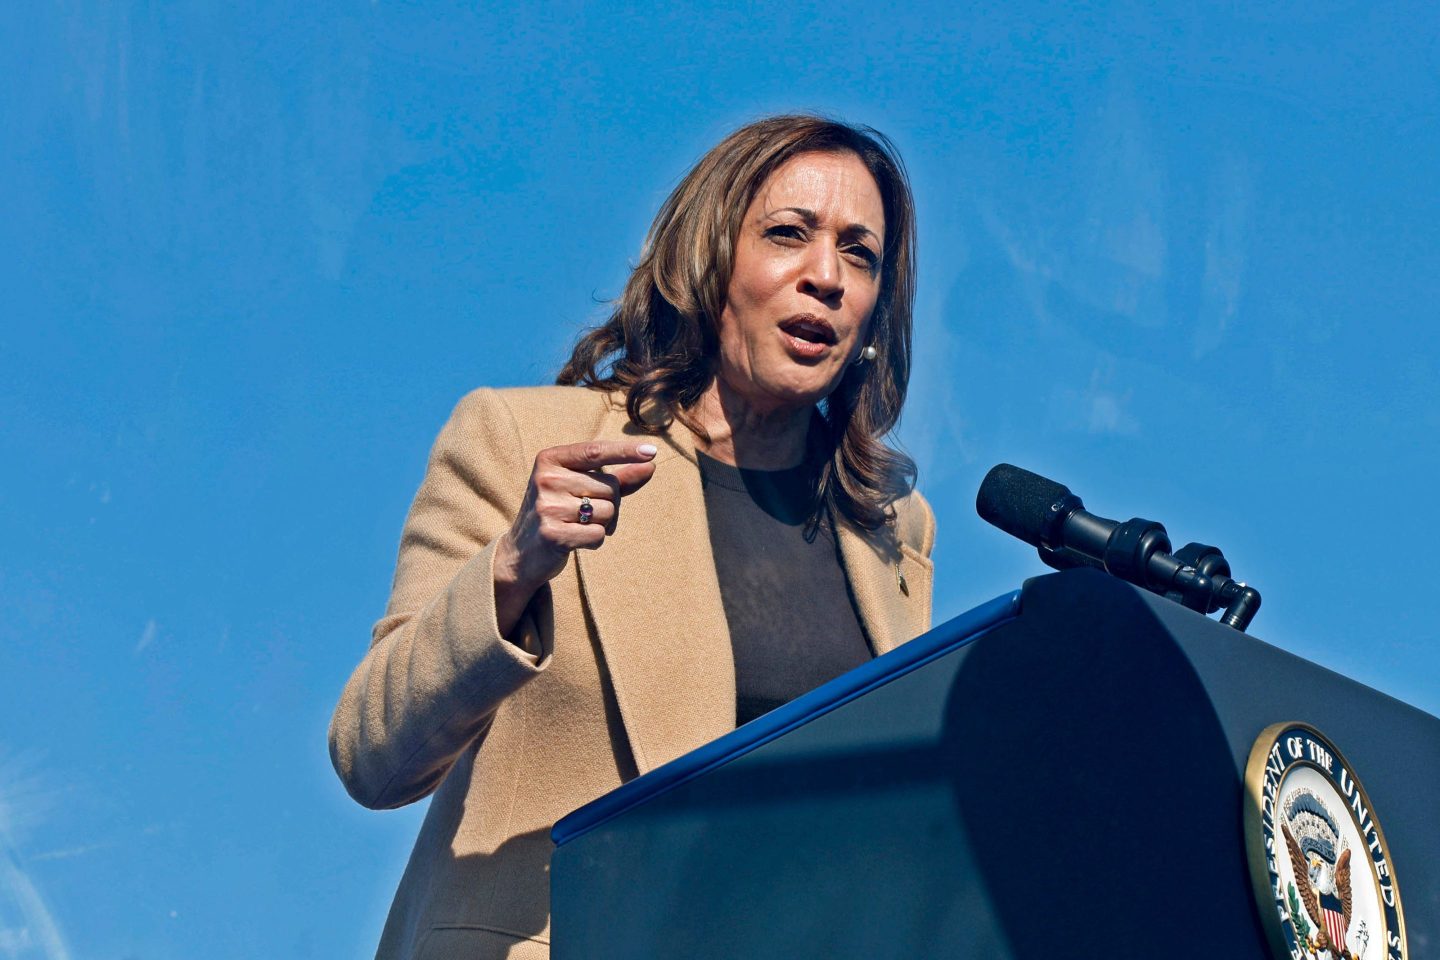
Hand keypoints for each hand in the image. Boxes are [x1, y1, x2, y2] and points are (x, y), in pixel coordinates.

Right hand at [492, 440, 658, 638]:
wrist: (521, 554)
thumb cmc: (557, 513)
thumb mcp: (580, 488)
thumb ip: (617, 477)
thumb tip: (650, 464)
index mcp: (550, 459)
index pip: (595, 451)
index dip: (626, 451)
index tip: (652, 451)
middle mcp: (546, 479)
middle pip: (609, 486)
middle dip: (610, 503)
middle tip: (586, 514)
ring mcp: (547, 506)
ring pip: (607, 511)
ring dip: (602, 523)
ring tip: (578, 526)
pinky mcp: (553, 534)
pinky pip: (598, 534)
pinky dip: (594, 540)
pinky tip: (575, 540)